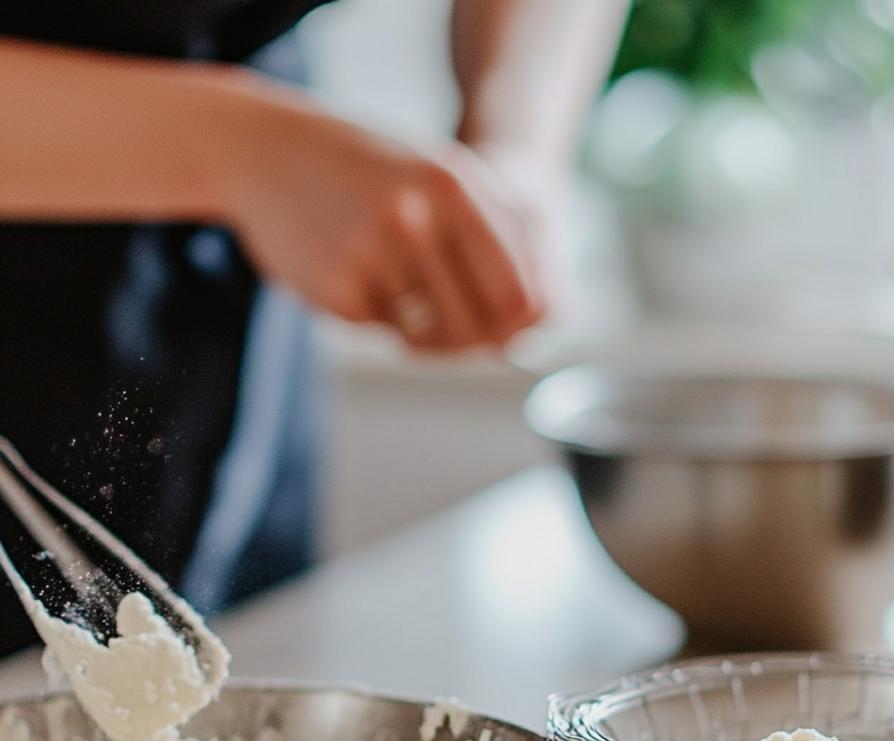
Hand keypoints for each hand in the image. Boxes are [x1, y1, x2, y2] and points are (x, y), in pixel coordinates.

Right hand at [218, 89, 545, 350]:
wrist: (262, 151)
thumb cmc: (370, 169)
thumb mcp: (441, 178)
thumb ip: (495, 236)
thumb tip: (537, 318)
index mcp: (455, 186)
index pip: (520, 293)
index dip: (518, 326)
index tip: (505, 329)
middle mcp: (417, 218)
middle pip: (477, 326)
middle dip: (472, 341)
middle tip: (454, 329)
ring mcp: (373, 255)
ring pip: (429, 334)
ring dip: (423, 330)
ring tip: (398, 288)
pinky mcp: (338, 290)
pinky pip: (382, 330)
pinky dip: (376, 316)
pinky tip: (352, 273)